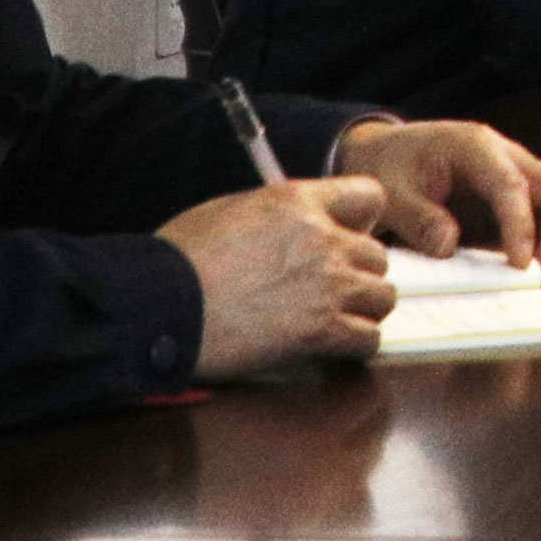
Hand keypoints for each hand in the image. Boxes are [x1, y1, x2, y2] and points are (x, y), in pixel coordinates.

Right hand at [162, 177, 392, 377]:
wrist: (158, 307)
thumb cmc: (178, 263)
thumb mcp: (228, 211)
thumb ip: (276, 213)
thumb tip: (294, 220)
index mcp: (297, 203)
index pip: (369, 196)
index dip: (363, 218)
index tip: (352, 234)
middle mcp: (321, 239)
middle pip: (377, 254)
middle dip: (358, 271)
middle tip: (332, 286)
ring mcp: (326, 285)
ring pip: (382, 296)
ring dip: (362, 308)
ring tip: (336, 316)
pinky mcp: (321, 330)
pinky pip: (368, 338)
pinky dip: (355, 344)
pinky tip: (334, 344)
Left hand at [328, 119, 540, 271]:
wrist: (387, 153)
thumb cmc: (388, 168)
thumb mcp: (387, 192)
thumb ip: (415, 218)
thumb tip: (449, 248)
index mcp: (476, 147)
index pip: (513, 185)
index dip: (521, 226)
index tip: (520, 265)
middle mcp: (510, 158)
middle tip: (540, 277)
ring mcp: (521, 178)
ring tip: (535, 279)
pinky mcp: (522, 201)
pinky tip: (523, 274)